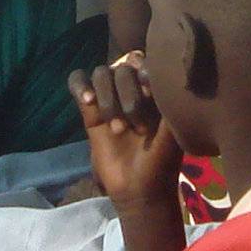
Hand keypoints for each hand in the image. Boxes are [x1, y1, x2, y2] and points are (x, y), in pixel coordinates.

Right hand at [70, 58, 182, 210]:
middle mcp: (131, 88)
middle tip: (138, 128)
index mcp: (154, 89)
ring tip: (116, 128)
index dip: (143, 72)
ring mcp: (109, 99)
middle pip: (121, 67)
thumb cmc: (162, 161)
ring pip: (100, 74)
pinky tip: (88, 103)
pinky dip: (80, 87)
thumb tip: (154, 72)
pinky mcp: (90, 112)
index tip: (149, 94)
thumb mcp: (172, 131)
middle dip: (128, 95)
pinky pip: (78, 83)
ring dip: (108, 98)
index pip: (143, 61)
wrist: (140, 189)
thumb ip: (166, 101)